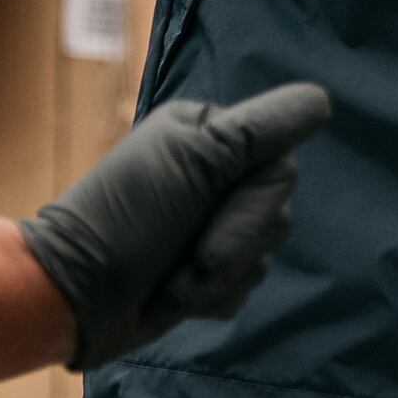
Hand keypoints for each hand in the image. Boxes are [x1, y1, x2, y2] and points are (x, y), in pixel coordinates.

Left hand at [14, 83, 333, 367]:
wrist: (77, 296)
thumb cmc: (127, 219)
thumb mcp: (192, 161)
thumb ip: (261, 130)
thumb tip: (320, 100)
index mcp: (207, 135)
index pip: (278, 161)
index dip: (253, 199)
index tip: (208, 205)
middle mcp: (211, 175)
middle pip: (275, 211)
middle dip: (231, 244)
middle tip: (185, 251)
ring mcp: (207, 226)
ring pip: (264, 255)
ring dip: (218, 275)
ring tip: (171, 277)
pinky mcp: (202, 275)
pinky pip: (243, 288)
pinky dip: (211, 296)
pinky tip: (174, 295)